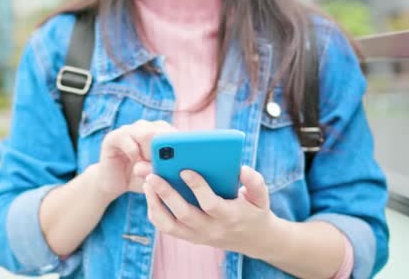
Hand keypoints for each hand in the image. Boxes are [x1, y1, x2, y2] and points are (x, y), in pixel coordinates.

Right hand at [95, 120, 175, 200]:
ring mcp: (128, 130)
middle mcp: (144, 127)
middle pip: (161, 129)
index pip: (173, 131)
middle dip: (166, 149)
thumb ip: (167, 171)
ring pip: (146, 133)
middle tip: (166, 167)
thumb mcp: (157, 177)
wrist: (114, 184)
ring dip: (151, 152)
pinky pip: (128, 141)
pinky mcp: (113, 137)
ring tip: (151, 166)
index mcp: (158, 132)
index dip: (180, 144)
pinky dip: (135, 155)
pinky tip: (136, 166)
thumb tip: (179, 167)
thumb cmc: (140, 179)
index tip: (185, 159)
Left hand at [143, 166, 277, 255]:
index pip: (210, 204)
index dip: (197, 187)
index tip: (184, 169)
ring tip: (147, 183)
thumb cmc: (254, 210)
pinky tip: (150, 193)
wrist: (253, 239)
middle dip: (166, 193)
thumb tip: (241, 168)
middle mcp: (211, 229)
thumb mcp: (262, 196)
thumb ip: (255, 181)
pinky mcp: (189, 237)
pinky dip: (155, 212)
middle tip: (152, 174)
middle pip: (184, 214)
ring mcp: (198, 236)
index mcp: (230, 216)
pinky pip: (166, 228)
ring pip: (169, 225)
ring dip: (155, 204)